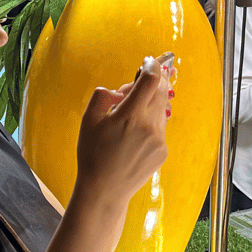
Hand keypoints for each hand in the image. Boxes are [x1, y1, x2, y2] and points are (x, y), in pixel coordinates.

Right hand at [75, 56, 170, 202]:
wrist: (105, 190)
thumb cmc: (93, 155)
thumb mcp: (88, 121)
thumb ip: (102, 97)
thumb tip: (117, 91)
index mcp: (130, 115)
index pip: (151, 79)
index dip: (152, 65)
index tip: (148, 61)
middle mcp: (149, 126)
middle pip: (162, 91)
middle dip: (155, 80)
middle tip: (140, 82)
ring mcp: (159, 140)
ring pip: (162, 109)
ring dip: (151, 102)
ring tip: (131, 112)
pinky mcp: (163, 151)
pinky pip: (160, 127)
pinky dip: (151, 121)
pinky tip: (133, 133)